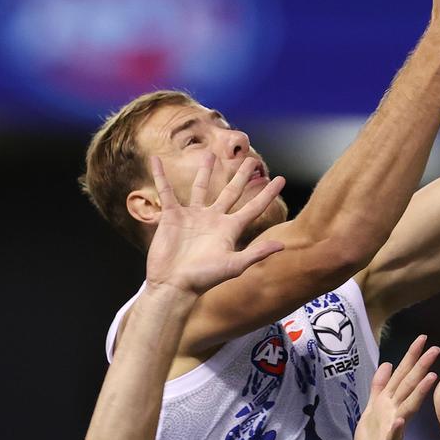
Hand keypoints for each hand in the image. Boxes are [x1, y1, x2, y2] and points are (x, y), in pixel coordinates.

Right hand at [145, 153, 285, 295]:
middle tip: (250, 160)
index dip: (267, 193)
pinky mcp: (172, 216)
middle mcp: (213, 219)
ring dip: (205, 171)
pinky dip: (161, 176)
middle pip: (231, 192)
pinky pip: (166, 191)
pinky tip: (157, 161)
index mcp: (230, 229)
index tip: (281, 178)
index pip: (254, 207)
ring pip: (201, 188)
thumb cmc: (203, 278)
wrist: (173, 285)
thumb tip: (282, 245)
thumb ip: (256, 253)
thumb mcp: (233, 265)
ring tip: (210, 154)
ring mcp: (193, 216)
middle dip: (241, 176)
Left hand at [354, 336, 439, 439]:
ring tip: (430, 377)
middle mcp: (394, 413)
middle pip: (408, 387)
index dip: (410, 358)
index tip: (422, 339)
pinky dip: (395, 429)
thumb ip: (379, 388)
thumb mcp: (371, 410)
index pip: (402, 377)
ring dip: (418, 392)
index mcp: (389, 404)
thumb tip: (387, 364)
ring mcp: (393, 431)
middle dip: (420, 367)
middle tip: (435, 348)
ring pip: (407, 407)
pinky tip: (399, 421)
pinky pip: (392, 438)